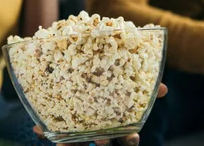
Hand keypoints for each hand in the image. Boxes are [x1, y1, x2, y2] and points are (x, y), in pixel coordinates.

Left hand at [33, 83, 167, 144]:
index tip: (131, 136)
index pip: (128, 136)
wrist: (73, 65)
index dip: (130, 138)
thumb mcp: (120, 74)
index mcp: (117, 119)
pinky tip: (39, 128)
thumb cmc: (102, 75)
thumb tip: (164, 88)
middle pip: (105, 143)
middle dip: (102, 142)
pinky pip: (53, 133)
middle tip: (99, 139)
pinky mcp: (60, 125)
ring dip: (71, 144)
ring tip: (63, 142)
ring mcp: (80, 129)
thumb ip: (140, 81)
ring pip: (78, 143)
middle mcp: (100, 129)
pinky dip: (46, 132)